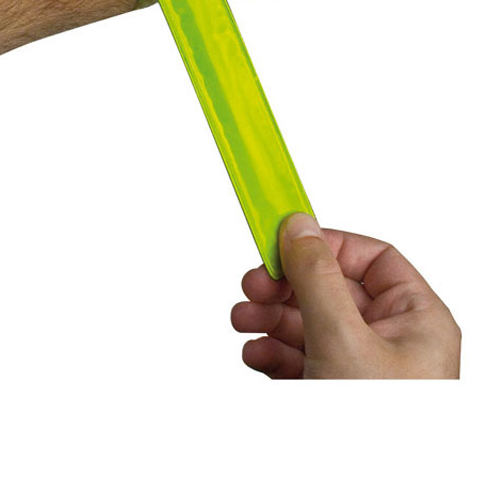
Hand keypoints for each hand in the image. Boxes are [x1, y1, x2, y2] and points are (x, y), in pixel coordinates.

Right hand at [230, 213, 460, 378]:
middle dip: (285, 286)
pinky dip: (271, 354)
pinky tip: (254, 355)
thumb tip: (298, 224)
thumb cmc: (384, 434)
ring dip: (269, 319)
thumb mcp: (344, 341)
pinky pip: (299, 360)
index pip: (369, 258)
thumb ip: (317, 278)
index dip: (323, 244)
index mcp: (415, 320)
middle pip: (328, 289)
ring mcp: (360, 371)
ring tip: (243, 321)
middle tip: (252, 285)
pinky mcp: (333, 396)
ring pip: (307, 323)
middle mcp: (390, 341)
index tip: (280, 239)